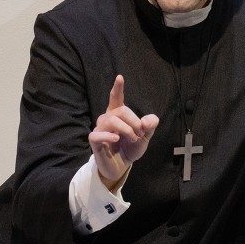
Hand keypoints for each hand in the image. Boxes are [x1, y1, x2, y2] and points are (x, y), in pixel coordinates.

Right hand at [89, 75, 158, 189]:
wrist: (122, 166)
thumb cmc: (130, 148)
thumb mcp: (145, 136)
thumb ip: (150, 126)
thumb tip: (146, 121)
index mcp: (118, 115)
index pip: (116, 98)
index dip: (118, 88)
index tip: (120, 77)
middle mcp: (107, 119)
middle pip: (120, 110)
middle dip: (134, 122)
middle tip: (139, 134)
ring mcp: (100, 130)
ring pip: (111, 121)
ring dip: (126, 130)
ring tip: (132, 139)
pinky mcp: (94, 142)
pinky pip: (97, 134)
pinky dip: (108, 136)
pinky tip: (116, 139)